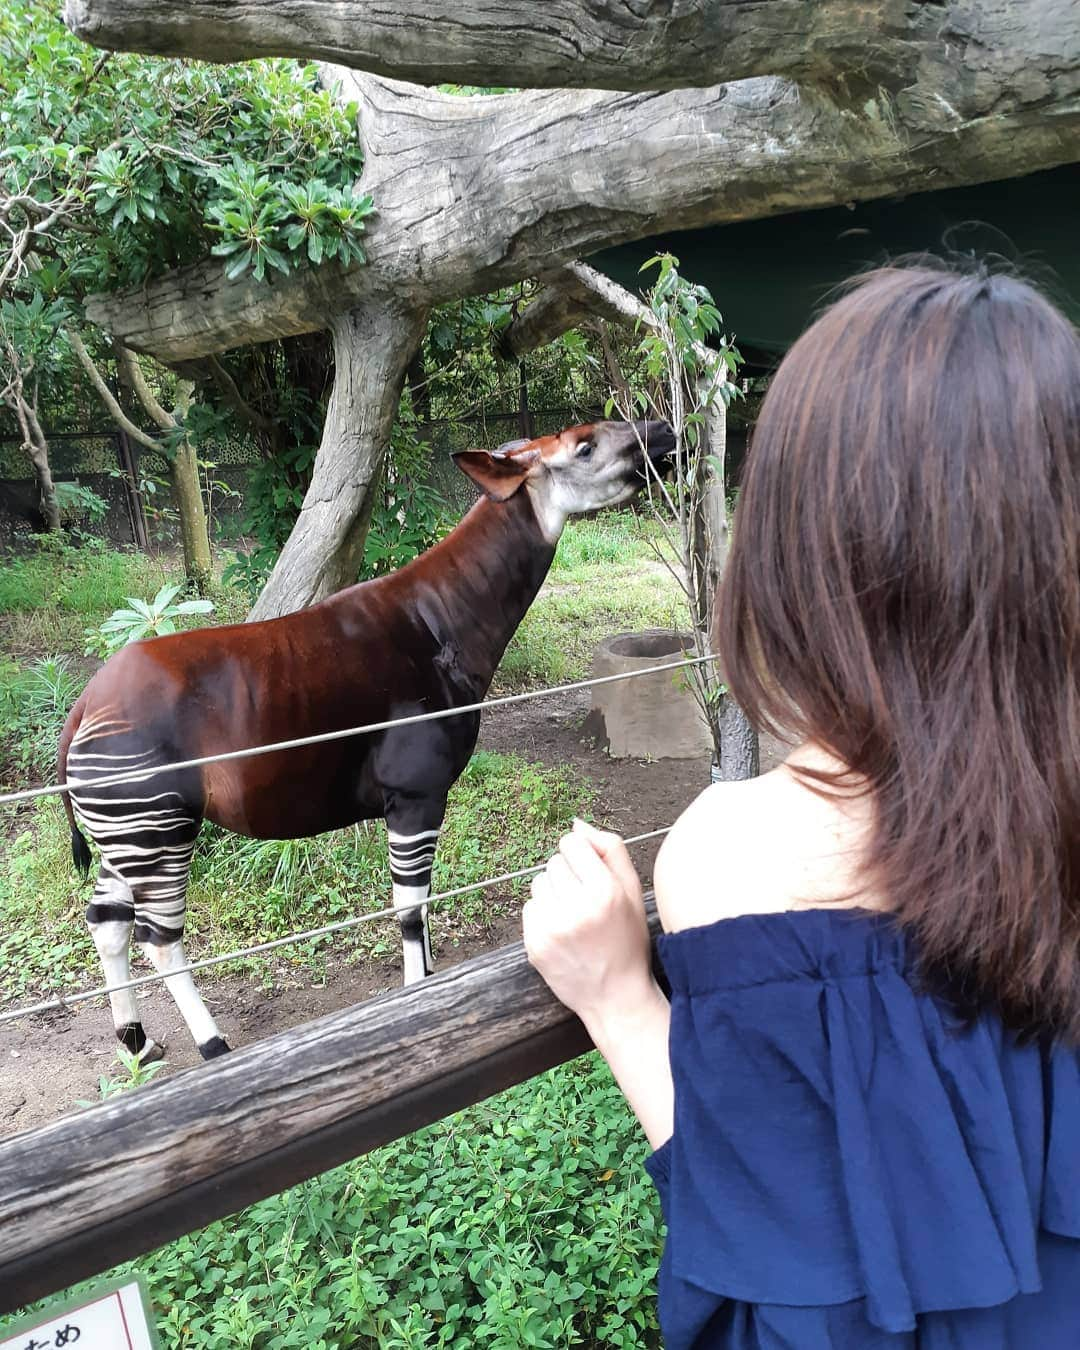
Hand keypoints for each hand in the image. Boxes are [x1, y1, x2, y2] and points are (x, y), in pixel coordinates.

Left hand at [522, 818, 657, 1033]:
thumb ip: (610, 849)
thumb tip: (576, 823)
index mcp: (605, 892)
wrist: (616, 997)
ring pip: (539, 883)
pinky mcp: (535, 945)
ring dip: (554, 894)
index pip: (571, 843)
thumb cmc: (628, 940)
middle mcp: (577, 909)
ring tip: (574, 917)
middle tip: (585, 901)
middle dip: (568, 876)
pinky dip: (544, 915)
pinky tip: (563, 933)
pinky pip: (530, 908)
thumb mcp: (634, 892)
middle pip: (553, 862)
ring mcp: (552, 929)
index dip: (581, 855)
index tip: (590, 872)